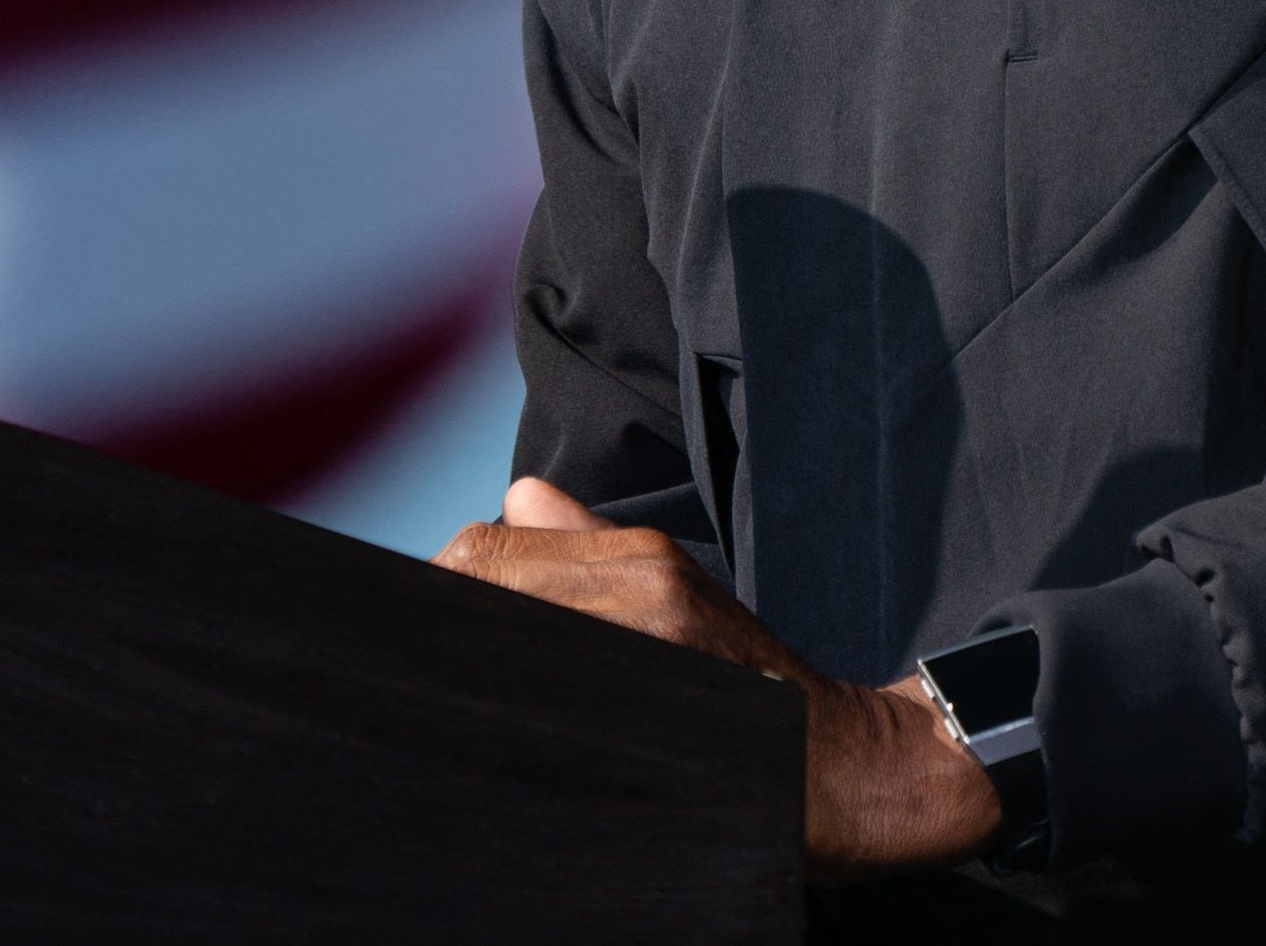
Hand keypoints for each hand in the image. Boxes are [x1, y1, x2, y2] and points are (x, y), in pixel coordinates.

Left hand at [439, 478, 1003, 880]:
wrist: (845, 767)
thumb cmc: (755, 684)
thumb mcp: (683, 591)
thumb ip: (590, 547)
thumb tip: (517, 497)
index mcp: (642, 561)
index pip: (485, 552)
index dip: (437, 587)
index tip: (420, 625)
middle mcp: (642, 597)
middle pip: (480, 591)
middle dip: (437, 634)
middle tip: (419, 675)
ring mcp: (645, 660)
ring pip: (502, 652)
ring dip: (464, 681)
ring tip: (455, 708)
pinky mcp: (649, 723)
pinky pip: (539, 719)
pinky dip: (503, 729)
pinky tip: (498, 746)